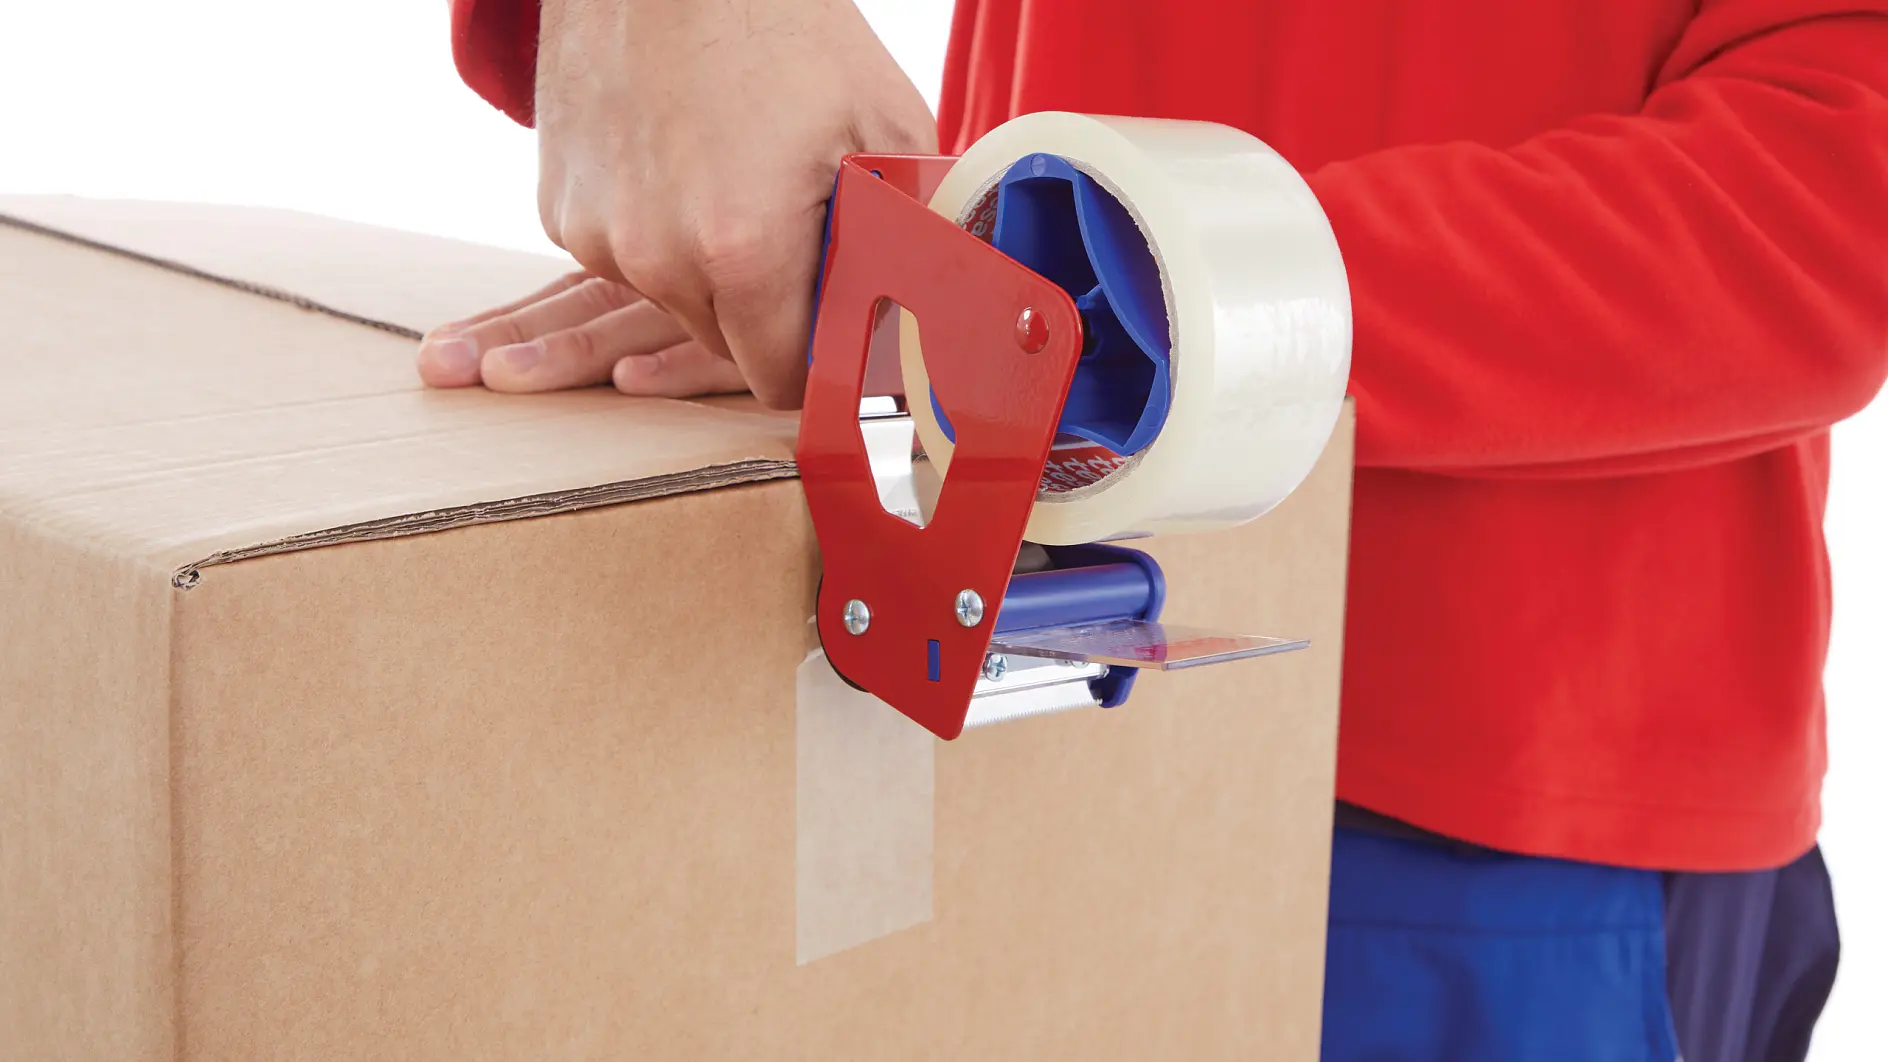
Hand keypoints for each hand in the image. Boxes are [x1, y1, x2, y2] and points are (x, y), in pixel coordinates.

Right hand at [417, 0, 936, 404]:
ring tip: (735, 181)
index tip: (834, 330)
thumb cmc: (782, 25)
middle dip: (766, 312)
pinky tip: (682, 163)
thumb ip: (907, 235)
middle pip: (725, 345)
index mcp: (742, 251)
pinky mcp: (559, 207)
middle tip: (794, 234)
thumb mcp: (884, 124)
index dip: (815, 362)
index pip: (780, 379)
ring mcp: (596, 235)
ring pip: (672, 301)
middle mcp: (656, 258)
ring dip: (708, 270)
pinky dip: (656, 232)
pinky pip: (624, 257)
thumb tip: (923, 313)